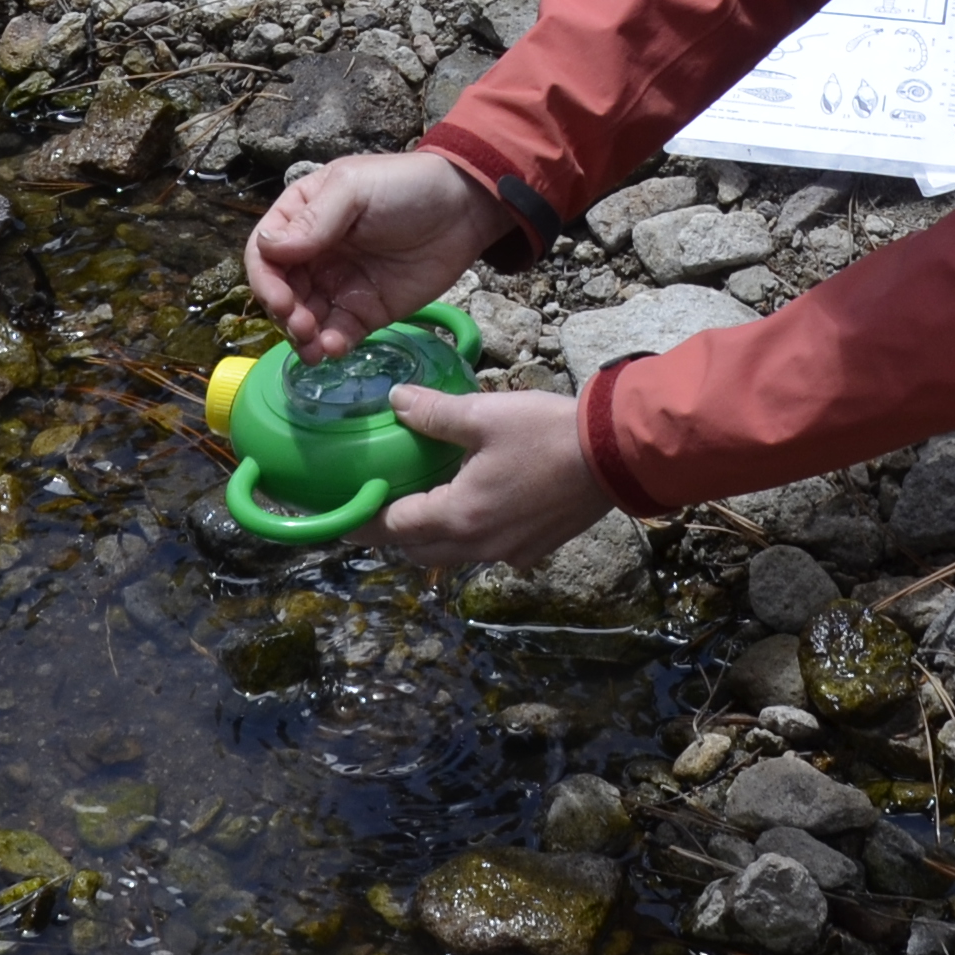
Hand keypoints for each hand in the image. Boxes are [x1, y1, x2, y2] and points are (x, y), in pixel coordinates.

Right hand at [247, 150, 513, 358]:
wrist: (463, 210)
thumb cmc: (405, 188)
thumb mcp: (355, 190)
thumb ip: (314, 220)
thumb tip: (268, 248)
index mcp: (302, 217)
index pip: (265, 252)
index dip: (265, 279)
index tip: (281, 300)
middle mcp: (313, 254)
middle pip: (280, 291)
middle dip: (284, 314)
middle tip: (301, 327)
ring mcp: (337, 285)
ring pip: (303, 318)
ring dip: (301, 337)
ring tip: (314, 349)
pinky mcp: (364, 312)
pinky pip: (336, 334)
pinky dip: (329, 346)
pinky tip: (334, 350)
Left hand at [373, 385, 612, 566]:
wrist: (616, 454)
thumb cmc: (547, 433)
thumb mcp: (484, 414)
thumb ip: (433, 413)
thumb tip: (395, 401)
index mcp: (460, 515)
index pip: (393, 528)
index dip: (362, 522)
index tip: (339, 521)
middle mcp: (480, 545)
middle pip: (419, 551)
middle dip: (393, 535)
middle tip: (377, 510)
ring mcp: (510, 553)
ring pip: (453, 554)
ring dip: (431, 537)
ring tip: (422, 507)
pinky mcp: (535, 550)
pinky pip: (488, 552)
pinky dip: (470, 537)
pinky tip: (478, 508)